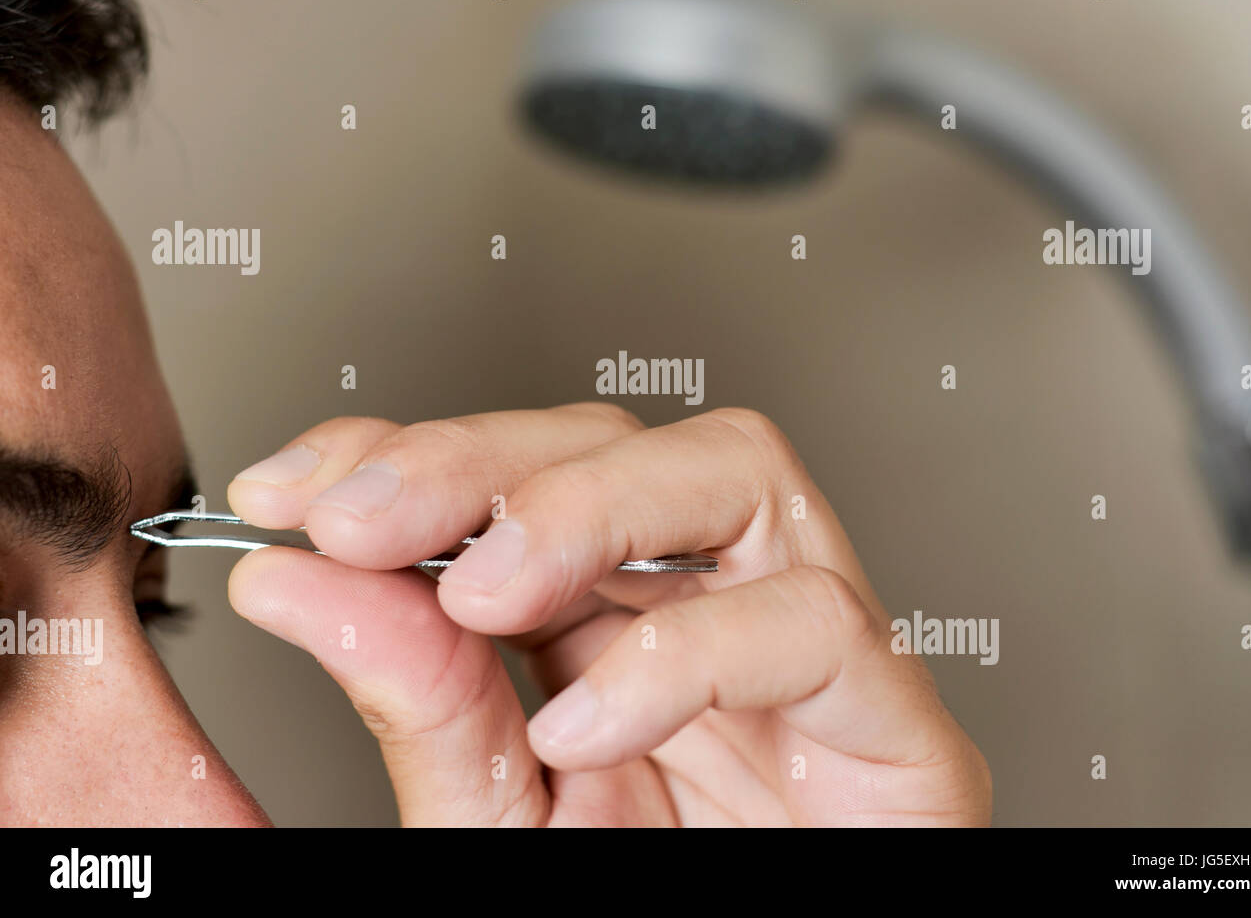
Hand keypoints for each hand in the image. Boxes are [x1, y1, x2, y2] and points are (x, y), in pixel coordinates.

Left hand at [227, 404, 990, 825]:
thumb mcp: (500, 815)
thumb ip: (420, 700)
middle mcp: (711, 609)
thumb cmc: (647, 908)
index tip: (293, 490)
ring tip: (486, 589)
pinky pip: (815, 623)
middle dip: (482, 462)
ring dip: (592, 507)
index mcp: (613, 624)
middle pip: (621, 442)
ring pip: (738, 470)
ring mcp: (810, 652)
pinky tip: (588, 721)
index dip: (410, 453)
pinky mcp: (893, 722)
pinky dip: (688, 654)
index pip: (523, 471)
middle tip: (365, 519)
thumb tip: (299, 584)